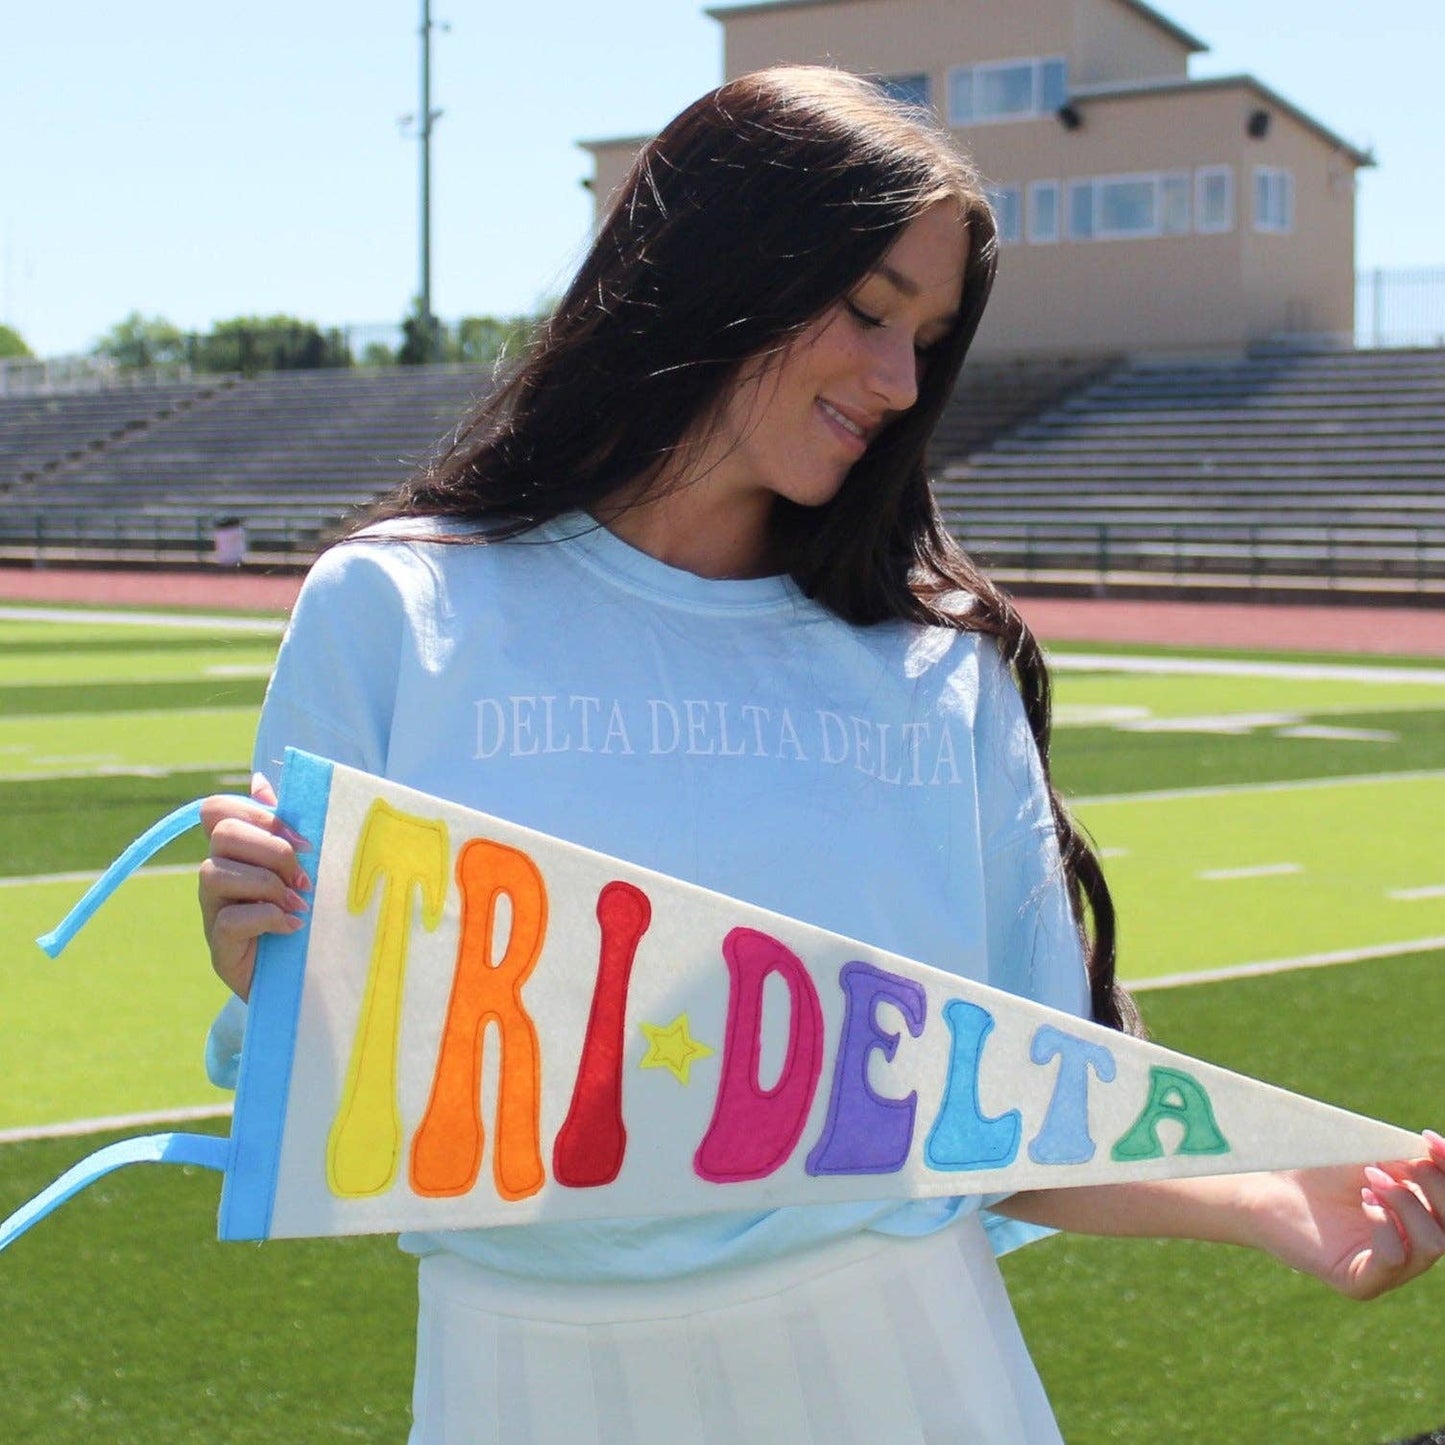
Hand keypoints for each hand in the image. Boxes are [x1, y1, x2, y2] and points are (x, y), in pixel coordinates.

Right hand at [198, 772, 310, 1001]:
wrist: (306, 977)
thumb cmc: (305, 913)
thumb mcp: (301, 867)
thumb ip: (284, 827)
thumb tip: (261, 779)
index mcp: (236, 851)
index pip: (217, 809)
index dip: (258, 813)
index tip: (304, 840)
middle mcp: (216, 876)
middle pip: (223, 836)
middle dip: (271, 850)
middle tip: (304, 877)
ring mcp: (212, 912)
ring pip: (215, 873)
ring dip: (268, 885)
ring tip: (300, 905)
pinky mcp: (219, 947)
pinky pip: (229, 919)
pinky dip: (267, 918)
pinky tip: (293, 925)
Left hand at [1250, 1131, 1444, 1300]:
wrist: (1268, 1185)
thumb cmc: (1319, 1170)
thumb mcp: (1374, 1159)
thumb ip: (1412, 1164)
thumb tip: (1437, 1156)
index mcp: (1419, 1221)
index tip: (1429, 1139)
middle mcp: (1411, 1250)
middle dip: (1431, 1187)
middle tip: (1392, 1163)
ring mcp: (1388, 1271)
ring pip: (1432, 1244)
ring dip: (1405, 1202)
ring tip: (1371, 1179)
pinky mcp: (1360, 1282)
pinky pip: (1392, 1258)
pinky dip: (1384, 1223)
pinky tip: (1364, 1201)